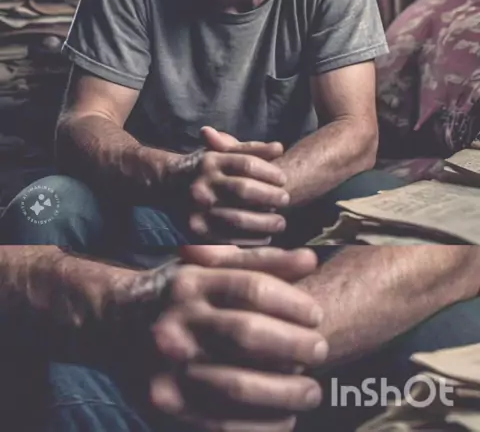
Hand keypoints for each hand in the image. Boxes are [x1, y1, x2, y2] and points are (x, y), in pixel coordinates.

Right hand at [144, 250, 324, 430]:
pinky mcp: (164, 405)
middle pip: (247, 335)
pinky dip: (261, 426)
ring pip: (237, 386)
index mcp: (192, 282)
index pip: (252, 288)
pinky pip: (221, 425)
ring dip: (284, 393)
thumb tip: (310, 258)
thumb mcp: (209, 265)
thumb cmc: (177, 292)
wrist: (113, 322)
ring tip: (310, 390)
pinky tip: (284, 419)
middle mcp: (177, 322)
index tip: (316, 315)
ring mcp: (167, 366)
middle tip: (321, 351)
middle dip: (294, 346)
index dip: (292, 303)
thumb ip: (259, 262)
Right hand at [166, 127, 289, 242]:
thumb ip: (251, 150)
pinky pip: (229, 238)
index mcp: (211, 161)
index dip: (270, 172)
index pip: (247, 164)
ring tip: (280, 222)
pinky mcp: (196, 230)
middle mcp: (202, 183)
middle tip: (286, 200)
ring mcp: (197, 208)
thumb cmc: (206, 168)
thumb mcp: (223, 153)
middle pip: (244, 190)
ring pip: (238, 218)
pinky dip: (251, 239)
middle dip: (270, 196)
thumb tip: (279, 148)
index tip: (283, 179)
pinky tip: (264, 237)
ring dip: (264, 222)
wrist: (168, 185)